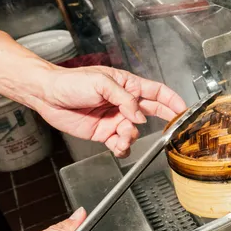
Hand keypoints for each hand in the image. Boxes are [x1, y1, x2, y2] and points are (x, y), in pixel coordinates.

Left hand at [28, 66, 185, 156]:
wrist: (48, 96)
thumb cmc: (71, 82)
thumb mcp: (101, 83)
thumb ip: (124, 99)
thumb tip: (139, 116)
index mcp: (127, 86)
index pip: (156, 92)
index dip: (171, 100)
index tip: (183, 108)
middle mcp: (124, 103)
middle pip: (152, 112)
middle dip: (163, 121)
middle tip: (170, 130)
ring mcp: (115, 119)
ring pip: (134, 132)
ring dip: (131, 136)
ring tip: (120, 135)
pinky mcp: (104, 133)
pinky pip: (120, 144)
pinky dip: (122, 149)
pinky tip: (118, 147)